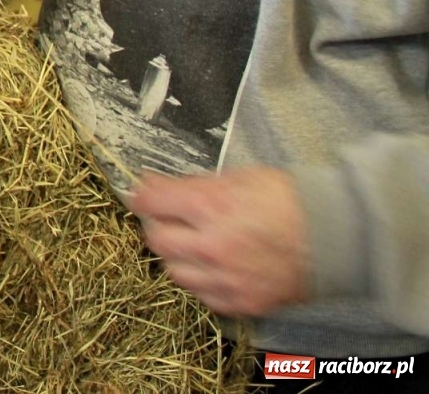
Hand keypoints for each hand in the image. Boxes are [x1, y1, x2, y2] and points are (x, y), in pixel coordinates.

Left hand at [130, 167, 310, 316]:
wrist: (336, 237)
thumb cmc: (291, 202)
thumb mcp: (240, 177)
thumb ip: (195, 185)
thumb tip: (159, 185)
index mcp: (212, 207)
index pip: (151, 201)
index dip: (143, 194)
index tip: (144, 194)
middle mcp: (213, 245)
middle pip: (156, 240)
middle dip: (158, 226)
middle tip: (169, 220)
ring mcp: (227, 278)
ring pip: (175, 272)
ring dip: (178, 257)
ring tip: (195, 245)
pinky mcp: (242, 302)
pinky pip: (203, 296)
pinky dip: (203, 282)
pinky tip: (215, 268)